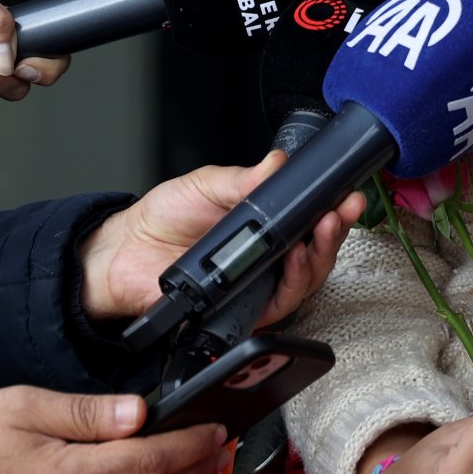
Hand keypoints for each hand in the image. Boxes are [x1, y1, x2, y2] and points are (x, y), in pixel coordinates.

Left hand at [76, 151, 363, 322]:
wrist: (125, 252)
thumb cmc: (163, 218)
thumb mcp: (207, 185)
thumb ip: (244, 179)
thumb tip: (278, 163)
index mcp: (265, 226)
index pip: (311, 220)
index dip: (335, 210)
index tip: (347, 195)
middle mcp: (268, 258)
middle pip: (319, 252)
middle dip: (337, 231)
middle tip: (340, 212)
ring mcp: (259, 285)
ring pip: (308, 280)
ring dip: (322, 254)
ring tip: (323, 230)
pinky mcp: (245, 310)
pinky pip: (280, 304)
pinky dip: (294, 282)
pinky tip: (295, 260)